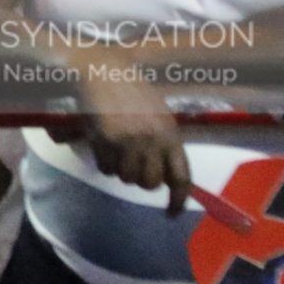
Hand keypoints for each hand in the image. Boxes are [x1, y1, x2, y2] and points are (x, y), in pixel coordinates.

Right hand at [74, 56, 191, 215]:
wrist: (102, 70)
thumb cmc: (132, 90)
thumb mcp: (158, 114)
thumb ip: (164, 142)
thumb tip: (165, 177)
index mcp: (170, 132)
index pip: (181, 176)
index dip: (178, 199)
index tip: (171, 212)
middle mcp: (152, 140)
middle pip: (149, 184)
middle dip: (140, 178)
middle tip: (133, 163)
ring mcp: (127, 141)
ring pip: (125, 178)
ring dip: (120, 169)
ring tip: (116, 148)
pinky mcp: (105, 141)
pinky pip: (105, 168)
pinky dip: (103, 161)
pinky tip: (103, 142)